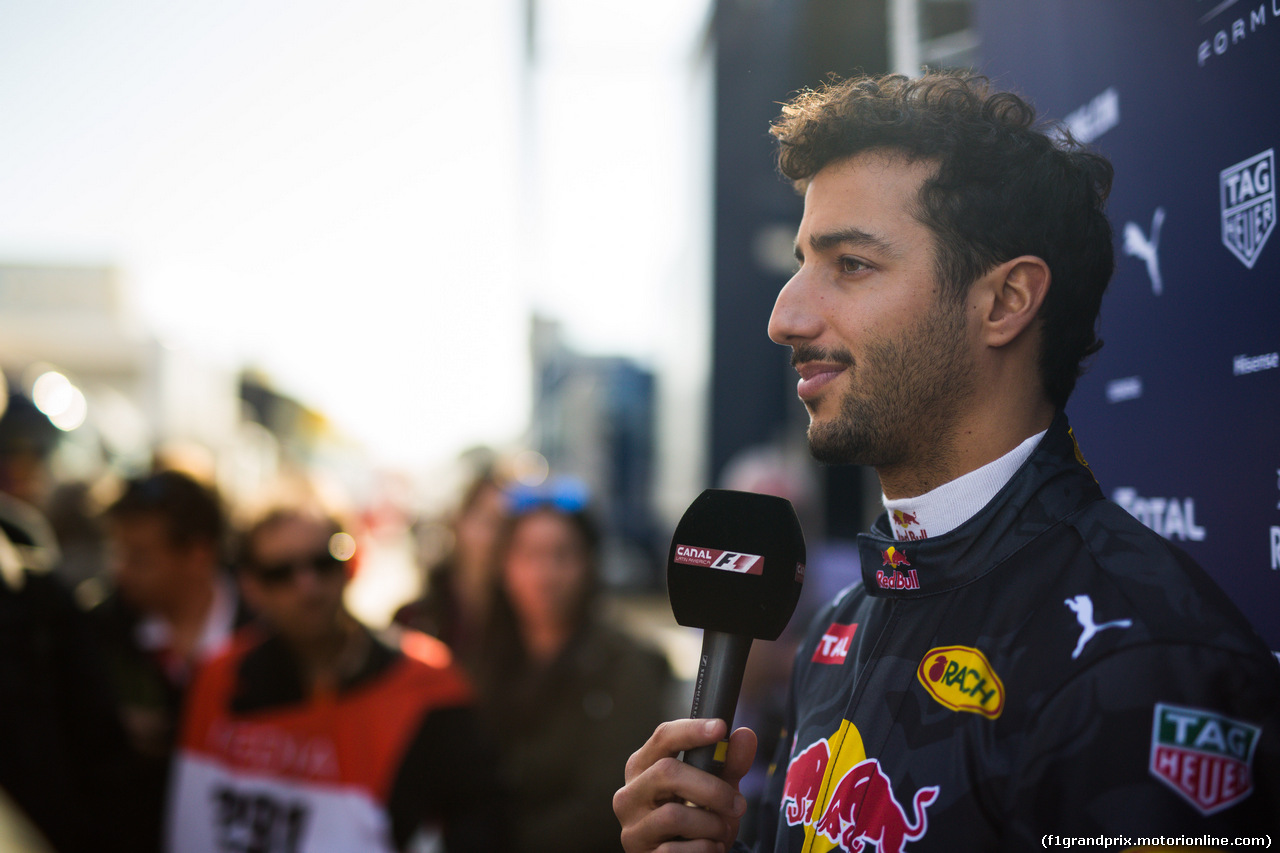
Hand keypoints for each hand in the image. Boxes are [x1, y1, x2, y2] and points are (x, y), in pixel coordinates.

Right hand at [613, 718, 757, 852]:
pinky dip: (704, 849)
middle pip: (667, 771)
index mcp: (644, 766)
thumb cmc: (695, 817)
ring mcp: (632, 825)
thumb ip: (729, 764)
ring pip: (673, 815)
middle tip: (738, 804)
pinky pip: (676, 850)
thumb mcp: (715, 789)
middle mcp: (630, 792)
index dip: (692, 730)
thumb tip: (745, 735)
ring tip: (721, 831)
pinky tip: (710, 848)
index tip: (720, 727)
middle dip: (712, 789)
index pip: (663, 737)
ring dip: (711, 825)